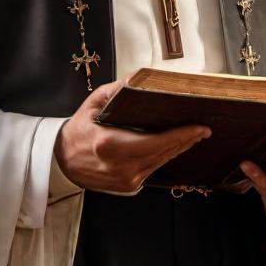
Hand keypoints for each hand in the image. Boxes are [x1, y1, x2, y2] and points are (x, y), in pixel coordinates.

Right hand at [55, 78, 210, 193]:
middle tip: (203, 129)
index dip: (181, 136)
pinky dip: (164, 157)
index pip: (156, 142)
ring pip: (161, 162)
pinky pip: (153, 169)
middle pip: (163, 153)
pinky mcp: (130, 187)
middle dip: (186, 140)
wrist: (63, 162)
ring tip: (193, 135)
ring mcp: (127, 181)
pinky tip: (173, 146)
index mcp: (111, 145)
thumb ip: (117, 90)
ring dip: (178, 149)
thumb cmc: (79, 130)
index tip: (200, 128)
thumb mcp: (93, 103)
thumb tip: (138, 77)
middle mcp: (122, 167)